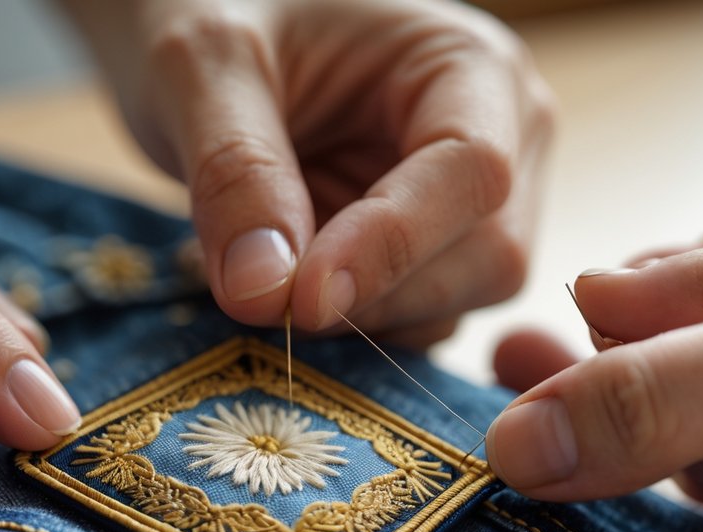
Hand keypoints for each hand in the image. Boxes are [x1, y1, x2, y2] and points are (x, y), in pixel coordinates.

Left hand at [66, 0, 553, 342]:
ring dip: (355, 320)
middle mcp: (499, 140)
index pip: (473, 174)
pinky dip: (346, 328)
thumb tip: (265, 295)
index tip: (302, 301)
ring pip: (452, 306)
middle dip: (375, 295)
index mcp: (469, 65)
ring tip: (261, 275)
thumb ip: (235, 171)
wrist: (206, 38)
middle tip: (261, 295)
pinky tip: (282, 288)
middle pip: (487, 257)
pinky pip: (410, 322)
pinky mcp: (428, 258)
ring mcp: (467, 209)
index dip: (393, 246)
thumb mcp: (203, 67)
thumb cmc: (215, 11)